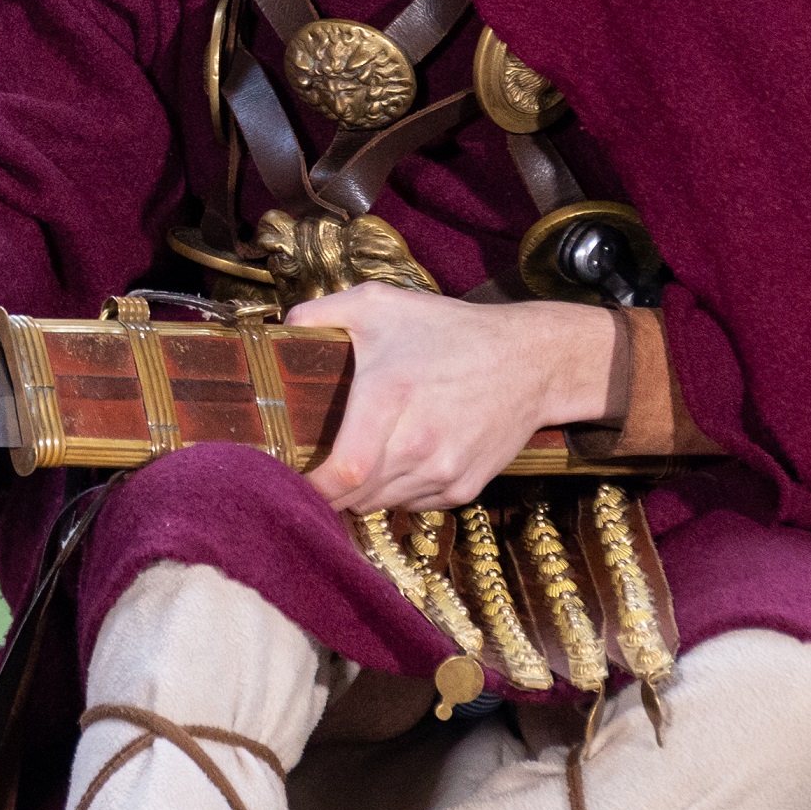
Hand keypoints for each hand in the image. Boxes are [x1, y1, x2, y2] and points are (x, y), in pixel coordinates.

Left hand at [286, 285, 618, 510]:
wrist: (531, 362)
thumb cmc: (449, 330)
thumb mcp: (380, 304)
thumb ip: (321, 313)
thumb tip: (279, 327)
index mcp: (390, 397)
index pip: (343, 473)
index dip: (311, 489)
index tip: (287, 481)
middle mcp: (419, 444)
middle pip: (356, 495)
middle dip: (329, 488)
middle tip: (314, 466)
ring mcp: (445, 471)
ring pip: (381, 504)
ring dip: (362, 491)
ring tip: (356, 458)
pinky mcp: (465, 488)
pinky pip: (413, 505)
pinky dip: (396, 492)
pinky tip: (398, 459)